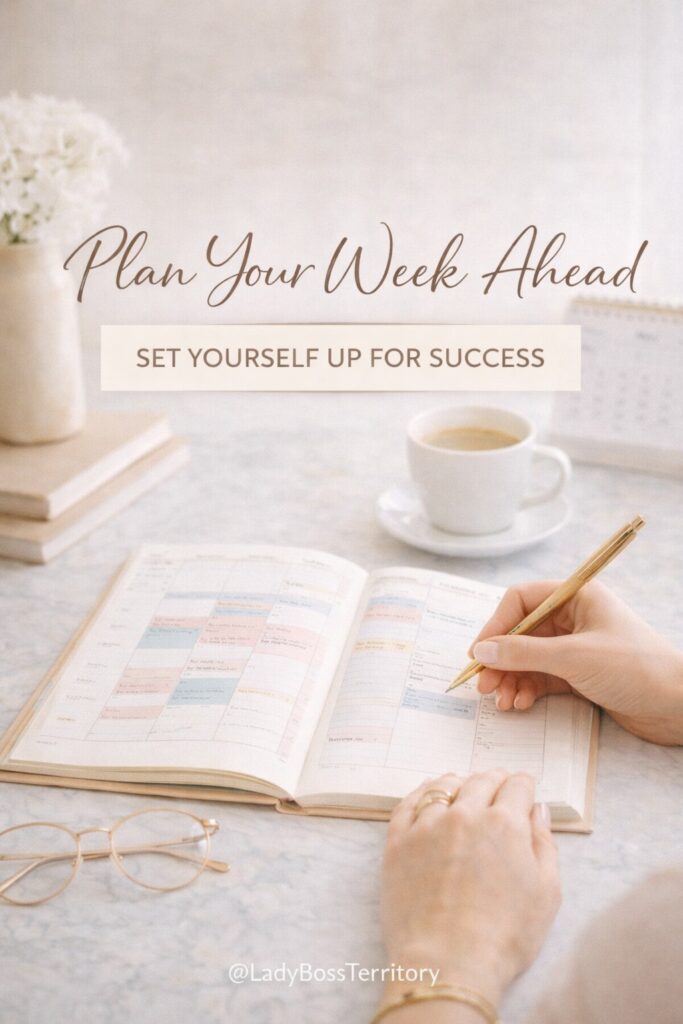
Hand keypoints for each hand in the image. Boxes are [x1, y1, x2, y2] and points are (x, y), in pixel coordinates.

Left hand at [379, 770, 560, 1014]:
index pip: (517, 786)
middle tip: (498, 786)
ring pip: (443, 786)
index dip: (524, 787)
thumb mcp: (546, 894)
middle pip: (481, 781)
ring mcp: (427, 825)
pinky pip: (408, 803)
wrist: (448, 963)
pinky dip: (420, 793)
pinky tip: (426, 794)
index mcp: (505, 824)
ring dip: (459, 783)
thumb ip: (544, 844)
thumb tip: (538, 810)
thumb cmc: (505, 936)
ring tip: (463, 786)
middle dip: (495, 781)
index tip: (524, 791)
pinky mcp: (398, 842)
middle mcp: (465, 814)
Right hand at [471, 580, 682, 744]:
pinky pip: (542, 677)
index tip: (478, 653)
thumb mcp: (573, 658)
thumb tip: (482, 651)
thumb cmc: (636, 669)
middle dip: (500, 659)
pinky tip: (520, 703)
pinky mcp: (581, 675)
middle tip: (483, 685)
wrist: (679, 706)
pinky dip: (528, 688)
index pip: (521, 600)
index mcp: (577, 597)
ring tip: (501, 701)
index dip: (496, 624)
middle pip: (521, 632)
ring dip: (511, 678)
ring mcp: (577, 647)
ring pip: (529, 658)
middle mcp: (574, 618)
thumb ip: (524, 653)